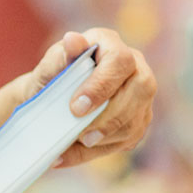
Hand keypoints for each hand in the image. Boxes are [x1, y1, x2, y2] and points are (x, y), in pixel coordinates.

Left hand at [0, 26, 155, 182]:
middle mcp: (135, 65)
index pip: (119, 61)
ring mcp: (141, 93)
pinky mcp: (140, 117)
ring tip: (80, 143)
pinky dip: (102, 149)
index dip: (101, 86)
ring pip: (137, 117)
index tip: (76, 108)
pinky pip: (131, 137)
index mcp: (111, 44)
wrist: (53, 97)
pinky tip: (77, 152)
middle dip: (110, 116)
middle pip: (141, 89)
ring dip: (108, 135)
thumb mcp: (50, 66)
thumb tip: (72, 39)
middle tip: (83, 135)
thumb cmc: (53, 76)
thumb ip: (60, 56)